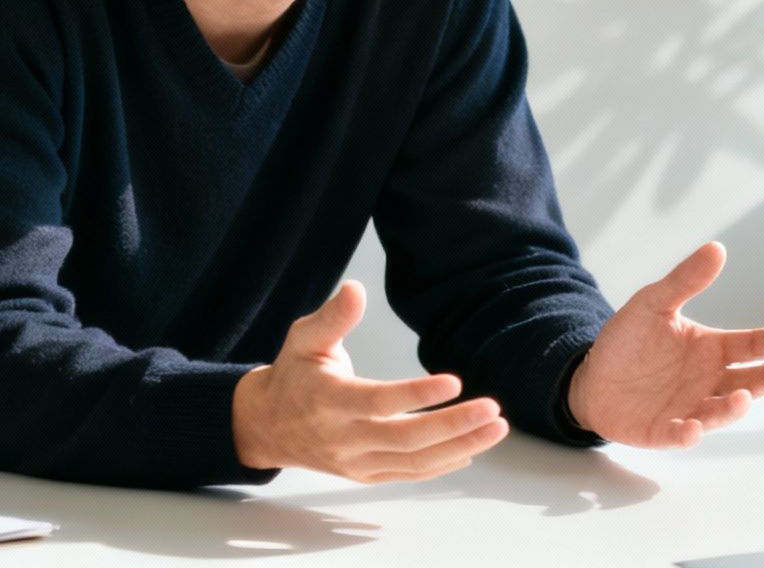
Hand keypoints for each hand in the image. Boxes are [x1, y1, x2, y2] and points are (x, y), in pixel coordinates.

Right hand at [231, 281, 508, 481]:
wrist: (267, 426)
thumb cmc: (294, 375)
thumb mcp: (304, 339)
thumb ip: (333, 317)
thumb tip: (356, 289)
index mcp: (329, 401)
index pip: (378, 402)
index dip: (416, 395)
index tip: (455, 382)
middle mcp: (343, 438)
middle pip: (405, 440)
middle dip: (454, 427)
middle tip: (493, 410)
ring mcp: (355, 462)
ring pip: (414, 463)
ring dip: (460, 448)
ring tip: (496, 428)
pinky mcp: (364, 475)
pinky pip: (408, 475)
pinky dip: (442, 466)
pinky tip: (471, 450)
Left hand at [566, 242, 763, 447]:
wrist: (592, 376)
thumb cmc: (631, 340)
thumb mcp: (654, 303)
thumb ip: (685, 281)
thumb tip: (717, 248)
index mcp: (712, 350)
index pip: (750, 346)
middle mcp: (708, 383)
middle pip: (745, 383)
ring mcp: (688, 409)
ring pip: (718, 413)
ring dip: (731, 409)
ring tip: (741, 398)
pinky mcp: (661, 431)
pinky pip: (677, 435)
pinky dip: (686, 434)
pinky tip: (692, 428)